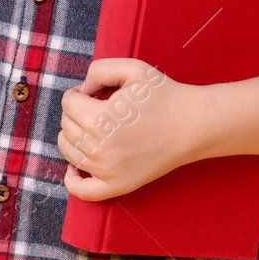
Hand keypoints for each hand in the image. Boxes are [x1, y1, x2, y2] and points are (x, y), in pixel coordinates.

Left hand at [58, 58, 204, 201]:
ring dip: (74, 135)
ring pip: (69, 152)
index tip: (95, 93)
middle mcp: (99, 149)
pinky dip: (73, 180)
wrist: (192, 125)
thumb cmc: (164, 95)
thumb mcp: (131, 68)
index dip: (79, 92)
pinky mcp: (119, 185)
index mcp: (100, 119)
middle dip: (77, 112)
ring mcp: (108, 171)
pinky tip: (75, 168)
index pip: (68, 103)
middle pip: (66, 126)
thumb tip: (81, 90)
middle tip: (98, 107)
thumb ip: (98, 70)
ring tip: (94, 127)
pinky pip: (83, 191)